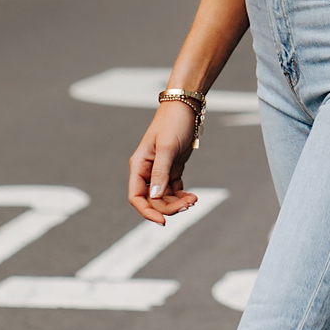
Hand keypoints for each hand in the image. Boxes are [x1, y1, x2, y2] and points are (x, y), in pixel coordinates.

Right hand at [128, 103, 199, 224]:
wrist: (186, 108)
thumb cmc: (173, 123)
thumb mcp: (167, 147)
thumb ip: (161, 173)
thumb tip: (156, 197)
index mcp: (138, 165)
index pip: (136, 197)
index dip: (147, 212)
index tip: (163, 221)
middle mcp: (146, 171)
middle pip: (153, 200)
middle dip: (170, 207)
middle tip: (190, 203)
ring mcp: (159, 171)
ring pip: (164, 198)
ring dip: (178, 203)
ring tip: (194, 199)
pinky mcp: (171, 170)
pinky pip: (173, 191)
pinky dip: (182, 196)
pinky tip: (192, 196)